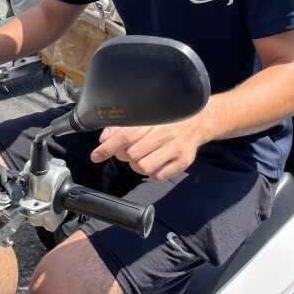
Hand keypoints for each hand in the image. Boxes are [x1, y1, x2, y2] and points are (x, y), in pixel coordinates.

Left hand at [89, 116, 205, 180]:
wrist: (197, 122)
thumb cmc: (166, 120)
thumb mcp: (145, 118)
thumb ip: (122, 127)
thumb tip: (103, 139)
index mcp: (152, 120)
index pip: (125, 135)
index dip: (108, 147)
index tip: (96, 156)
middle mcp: (164, 133)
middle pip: (132, 155)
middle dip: (125, 156)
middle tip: (131, 150)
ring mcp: (175, 148)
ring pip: (143, 167)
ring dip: (138, 165)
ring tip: (144, 157)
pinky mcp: (183, 161)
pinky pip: (158, 176)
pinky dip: (153, 173)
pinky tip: (156, 163)